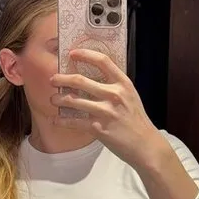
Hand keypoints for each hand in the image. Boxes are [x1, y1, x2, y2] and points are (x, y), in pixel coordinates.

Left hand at [49, 48, 167, 170]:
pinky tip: (56, 120)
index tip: (73, 54)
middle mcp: (114, 94)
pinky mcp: (98, 128)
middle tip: (53, 80)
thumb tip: (93, 79)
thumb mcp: (131, 97)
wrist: (145, 145)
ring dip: (59, 99)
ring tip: (53, 99)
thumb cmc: (136, 121)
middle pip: (80, 80)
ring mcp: (105, 111)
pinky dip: (62, 120)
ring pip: (73, 100)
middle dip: (62, 79)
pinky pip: (74, 121)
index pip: (102, 61)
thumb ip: (115, 86)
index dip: (85, 54)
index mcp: (123, 84)